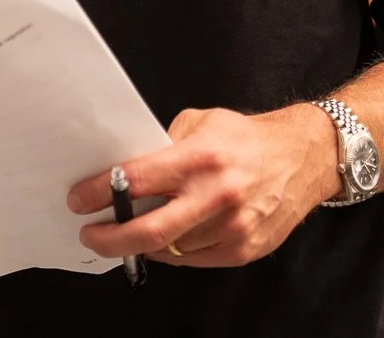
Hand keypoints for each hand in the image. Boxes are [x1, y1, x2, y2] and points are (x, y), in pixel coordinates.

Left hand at [68, 105, 339, 267]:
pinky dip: (173, 252)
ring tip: (124, 234)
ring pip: (170, 250)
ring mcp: (233, 227)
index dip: (99, 193)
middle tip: (91, 235)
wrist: (303, 157)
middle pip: (148, 231)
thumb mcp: (201, 123)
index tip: (79, 200)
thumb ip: (164, 146)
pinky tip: (163, 240)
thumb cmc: (246, 137)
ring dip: (140, 246)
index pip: (135, 181)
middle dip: (109, 239)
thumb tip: (125, 170)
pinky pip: (195, 260)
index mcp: (201, 157)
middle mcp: (217, 195)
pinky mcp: (245, 249)